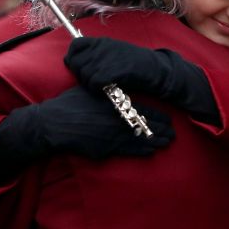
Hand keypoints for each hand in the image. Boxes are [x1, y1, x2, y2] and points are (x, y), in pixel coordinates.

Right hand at [0, 86, 173, 185]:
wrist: (54, 124)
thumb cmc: (72, 103)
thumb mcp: (92, 89)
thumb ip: (108, 87)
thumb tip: (118, 77)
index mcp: (117, 105)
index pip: (145, 111)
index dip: (159, 117)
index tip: (170, 119)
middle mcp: (118, 121)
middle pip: (147, 127)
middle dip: (162, 130)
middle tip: (173, 132)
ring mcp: (113, 137)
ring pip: (140, 140)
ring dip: (156, 141)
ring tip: (167, 142)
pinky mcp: (106, 150)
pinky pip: (128, 151)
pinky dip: (142, 151)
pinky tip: (150, 151)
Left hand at [65, 37, 219, 123]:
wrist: (155, 69)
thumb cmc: (135, 64)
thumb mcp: (114, 52)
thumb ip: (97, 53)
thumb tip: (76, 58)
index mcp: (102, 41)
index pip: (74, 46)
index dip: (73, 59)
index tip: (80, 67)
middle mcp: (102, 47)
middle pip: (75, 63)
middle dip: (81, 74)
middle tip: (93, 81)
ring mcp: (106, 58)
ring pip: (84, 75)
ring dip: (90, 84)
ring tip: (103, 86)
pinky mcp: (112, 70)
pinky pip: (94, 82)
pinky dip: (98, 89)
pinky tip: (107, 89)